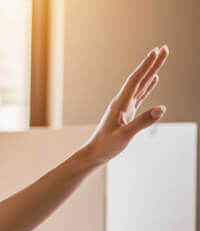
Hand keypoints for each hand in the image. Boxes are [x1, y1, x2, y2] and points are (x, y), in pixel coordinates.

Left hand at [83, 45, 168, 164]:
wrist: (94, 153)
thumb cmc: (106, 146)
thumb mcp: (124, 135)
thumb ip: (142, 122)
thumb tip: (162, 109)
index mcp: (120, 104)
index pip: (136, 80)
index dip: (147, 66)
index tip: (157, 52)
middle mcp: (122, 102)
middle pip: (140, 78)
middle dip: (152, 63)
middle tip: (164, 48)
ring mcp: (125, 106)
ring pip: (141, 85)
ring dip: (152, 71)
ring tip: (161, 58)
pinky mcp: (128, 113)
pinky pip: (140, 95)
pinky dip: (148, 86)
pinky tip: (154, 79)